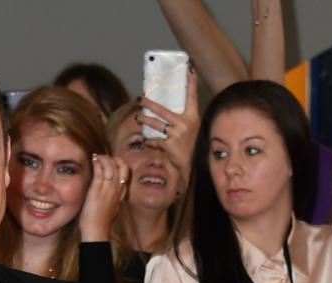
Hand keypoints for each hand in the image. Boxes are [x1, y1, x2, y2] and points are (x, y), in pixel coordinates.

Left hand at [77, 154, 128, 241]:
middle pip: (121, 166)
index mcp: (121, 193)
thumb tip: (109, 188)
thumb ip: (114, 196)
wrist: (96, 230)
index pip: (126, 172)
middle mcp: (116, 189)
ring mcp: (107, 189)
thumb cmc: (101, 220)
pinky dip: (97, 163)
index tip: (112, 161)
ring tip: (96, 157)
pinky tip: (93, 161)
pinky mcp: (97, 190)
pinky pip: (100, 171)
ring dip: (103, 158)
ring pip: (110, 166)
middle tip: (103, 157)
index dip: (120, 163)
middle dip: (112, 158)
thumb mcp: (112, 206)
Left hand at [137, 66, 199, 185]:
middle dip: (148, 103)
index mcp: (193, 117)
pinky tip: (146, 141)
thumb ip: (184, 120)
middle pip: (161, 110)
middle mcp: (185, 123)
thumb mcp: (193, 129)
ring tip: (138, 118)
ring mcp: (176, 134)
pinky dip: (149, 141)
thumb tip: (169, 110)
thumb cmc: (193, 146)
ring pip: (154, 124)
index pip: (192, 96)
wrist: (193, 166)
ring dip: (144, 121)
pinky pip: (154, 141)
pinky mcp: (169, 145)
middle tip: (139, 98)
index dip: (190, 81)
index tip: (189, 67)